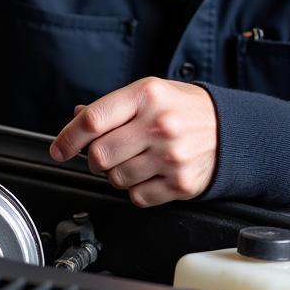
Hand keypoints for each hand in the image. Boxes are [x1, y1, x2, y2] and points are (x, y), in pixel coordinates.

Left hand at [49, 77, 217, 206]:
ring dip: (117, 174)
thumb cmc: (183, 108)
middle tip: (106, 153)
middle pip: (99, 155)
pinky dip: (136, 189)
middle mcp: (159, 125)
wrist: (229, 129)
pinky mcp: (180, 183)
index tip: (60, 148)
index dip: (69, 138)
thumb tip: (77, 118)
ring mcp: (171, 157)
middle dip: (95, 158)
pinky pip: (137, 197)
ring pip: (116, 179)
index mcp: (147, 95)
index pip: (93, 120)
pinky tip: (150, 172)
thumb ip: (112, 106)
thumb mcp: (149, 92)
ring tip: (136, 159)